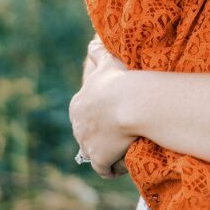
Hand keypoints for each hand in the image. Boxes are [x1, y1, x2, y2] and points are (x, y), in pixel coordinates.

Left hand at [70, 38, 135, 177]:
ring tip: (127, 147)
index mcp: (77, 105)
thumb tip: (93, 40)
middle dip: (103, 136)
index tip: (118, 115)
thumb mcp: (107, 62)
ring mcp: (87, 144)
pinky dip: (114, 168)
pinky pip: (105, 169)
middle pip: (88, 135)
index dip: (102, 116)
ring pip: (96, 153)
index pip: (85, 115)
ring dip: (110, 153)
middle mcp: (78, 127)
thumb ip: (98, 52)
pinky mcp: (99, 158)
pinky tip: (126, 163)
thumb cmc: (121, 81)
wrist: (131, 102)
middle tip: (124, 132)